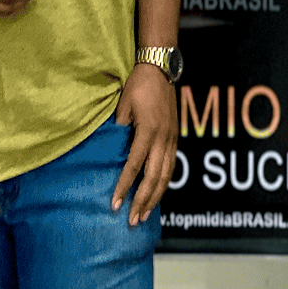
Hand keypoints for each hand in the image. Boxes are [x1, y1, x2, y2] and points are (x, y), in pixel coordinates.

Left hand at [112, 63, 178, 225]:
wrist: (161, 68)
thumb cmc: (139, 84)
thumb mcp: (123, 104)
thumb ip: (119, 128)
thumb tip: (112, 150)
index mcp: (148, 131)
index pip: (134, 166)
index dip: (124, 187)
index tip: (114, 204)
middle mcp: (163, 139)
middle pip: (154, 178)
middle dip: (143, 201)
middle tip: (132, 220)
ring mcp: (172, 139)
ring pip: (166, 176)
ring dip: (155, 198)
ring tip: (144, 215)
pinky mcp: (175, 138)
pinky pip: (170, 167)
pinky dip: (163, 184)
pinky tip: (156, 195)